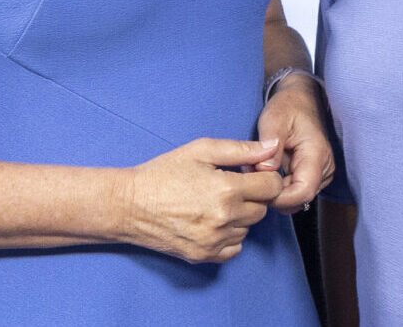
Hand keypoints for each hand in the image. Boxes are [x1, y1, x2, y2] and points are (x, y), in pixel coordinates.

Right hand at [116, 137, 284, 262]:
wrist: (129, 206)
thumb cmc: (163, 173)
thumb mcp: (201, 150)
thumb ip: (241, 149)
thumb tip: (273, 146)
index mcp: (227, 189)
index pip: (272, 186)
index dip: (265, 176)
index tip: (250, 173)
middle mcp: (225, 218)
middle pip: (263, 208)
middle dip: (253, 195)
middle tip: (230, 186)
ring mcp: (215, 240)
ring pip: (248, 228)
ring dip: (240, 216)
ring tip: (215, 203)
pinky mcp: (204, 255)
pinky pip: (235, 248)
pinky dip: (229, 236)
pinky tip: (212, 222)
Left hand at [255, 73, 334, 211]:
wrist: (301, 100)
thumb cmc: (288, 107)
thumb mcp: (274, 119)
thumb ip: (270, 145)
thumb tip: (265, 170)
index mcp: (316, 154)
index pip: (303, 192)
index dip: (279, 197)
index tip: (258, 187)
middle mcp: (323, 169)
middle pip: (299, 199)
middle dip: (273, 194)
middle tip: (252, 175)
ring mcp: (320, 174)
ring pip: (296, 199)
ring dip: (274, 191)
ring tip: (258, 169)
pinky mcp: (312, 176)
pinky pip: (294, 192)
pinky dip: (278, 187)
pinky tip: (266, 172)